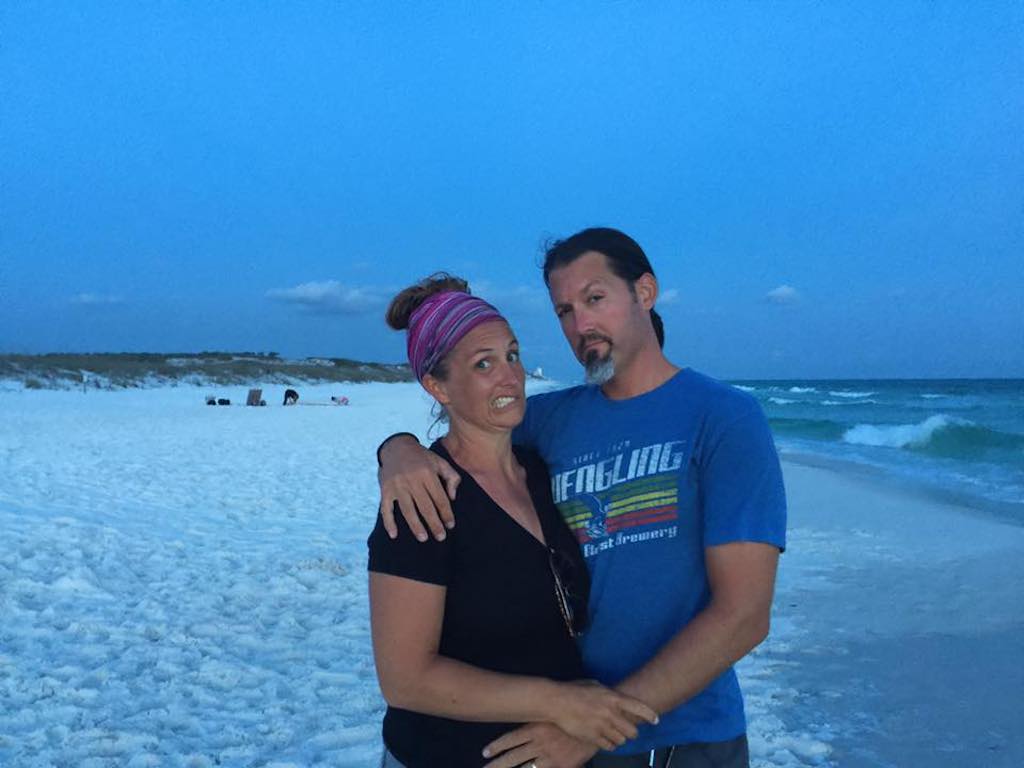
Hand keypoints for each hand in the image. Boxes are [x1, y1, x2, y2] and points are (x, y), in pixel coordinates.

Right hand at [378, 435, 459, 541]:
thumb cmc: (422, 457)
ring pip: (408, 510)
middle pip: (425, 507)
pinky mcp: (385, 490)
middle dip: (434, 524)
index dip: (446, 513)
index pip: (439, 498)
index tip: (451, 525)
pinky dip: (389, 522)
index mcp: (427, 473)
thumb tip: (452, 498)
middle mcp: (412, 480)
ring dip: (416, 526)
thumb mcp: (440, 462)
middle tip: (440, 537)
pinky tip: (394, 535)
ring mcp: (397, 486)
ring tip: (423, 538)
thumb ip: (452, 477)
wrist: (396, 447)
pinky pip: (386, 509)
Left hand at [482, 723, 596, 767]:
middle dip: (497, 765)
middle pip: (513, 757)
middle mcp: (540, 744)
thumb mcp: (552, 713)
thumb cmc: (570, 714)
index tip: (484, 753)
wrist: (596, 725)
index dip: (497, 746)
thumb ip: (538, 716)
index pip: (511, 739)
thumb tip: (522, 707)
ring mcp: (550, 757)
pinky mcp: (560, 766)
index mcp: (536, 728)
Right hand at [548, 680, 658, 750]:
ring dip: (620, 738)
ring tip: (614, 733)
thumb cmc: (574, 691)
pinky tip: (605, 739)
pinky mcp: (592, 737)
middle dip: (632, 732)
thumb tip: (617, 699)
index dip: (650, 715)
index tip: (655, 720)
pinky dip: (610, 744)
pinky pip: (609, 746)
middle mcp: (610, 713)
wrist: (556, 702)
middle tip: (628, 730)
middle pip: (632, 731)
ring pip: (621, 741)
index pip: (638, 708)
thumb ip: (609, 694)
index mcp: (612, 698)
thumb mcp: (595, 685)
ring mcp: (601, 726)